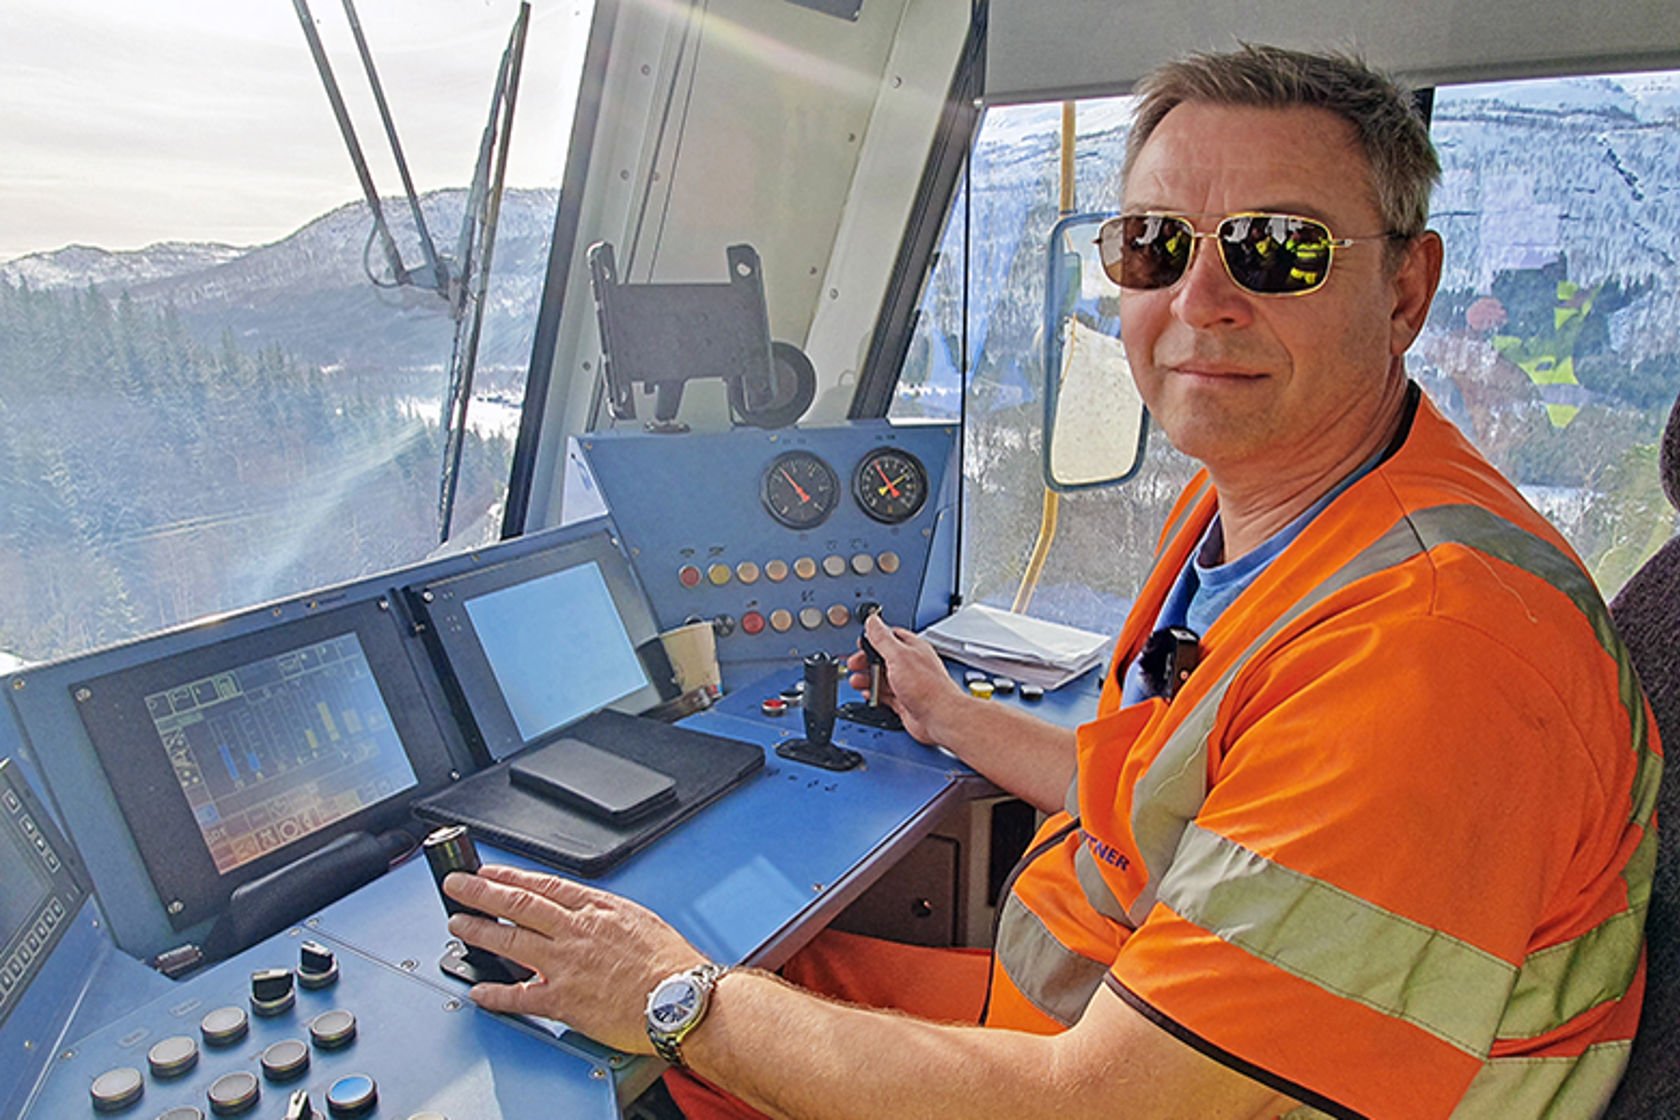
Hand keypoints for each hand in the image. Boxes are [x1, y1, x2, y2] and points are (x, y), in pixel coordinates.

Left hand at [443, 864, 706, 1052]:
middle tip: (456, 884)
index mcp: (597, 910)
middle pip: (518, 905)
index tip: (489, 871)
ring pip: (511, 941)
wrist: (681, 1000)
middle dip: (481, 892)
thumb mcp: (640, 921)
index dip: (511, 877)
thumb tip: (588, 913)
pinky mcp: (563, 1000)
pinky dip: (495, 994)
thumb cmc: (671, 965)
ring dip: (479, 931)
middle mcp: (576, 932)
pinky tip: (479, 991)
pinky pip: (520, 996)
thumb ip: (606, 916)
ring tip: (457, 924)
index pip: (544, 886)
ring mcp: (566, 965)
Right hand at [845, 613, 965, 743]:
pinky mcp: (904, 701)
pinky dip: (874, 694)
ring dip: (867, 679)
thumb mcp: (899, 656)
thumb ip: (883, 639)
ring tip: (857, 681)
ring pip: (882, 678)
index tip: (860, 643)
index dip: (873, 638)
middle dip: (866, 661)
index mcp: (912, 648)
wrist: (939, 718)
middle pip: (882, 658)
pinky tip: (869, 694)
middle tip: (855, 665)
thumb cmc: (928, 687)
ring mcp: (908, 684)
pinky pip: (885, 695)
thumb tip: (872, 621)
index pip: (890, 636)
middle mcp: (911, 665)